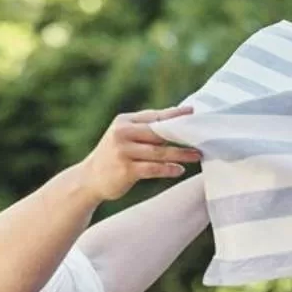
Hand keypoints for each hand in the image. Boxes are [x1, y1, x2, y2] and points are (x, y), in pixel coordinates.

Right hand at [75, 107, 200, 202]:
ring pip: (159, 151)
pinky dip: (168, 169)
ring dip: (180, 154)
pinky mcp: (125, 170)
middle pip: (160, 132)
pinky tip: (179, 170)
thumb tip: (174, 120)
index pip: (155, 116)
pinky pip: (153, 169)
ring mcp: (123, 151)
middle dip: (182, 135)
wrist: (89, 179)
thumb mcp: (123, 137)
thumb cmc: (113, 157)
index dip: (176, 114)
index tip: (194, 112)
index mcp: (124, 121)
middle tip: (202, 137)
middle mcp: (123, 133)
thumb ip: (144, 129)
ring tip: (197, 155)